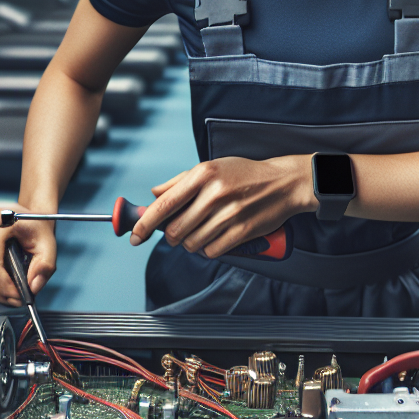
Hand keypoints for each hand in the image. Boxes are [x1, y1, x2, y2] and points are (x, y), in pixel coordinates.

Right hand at [0, 204, 56, 304]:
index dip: (4, 286)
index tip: (19, 296)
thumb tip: (33, 287)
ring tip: (17, 292)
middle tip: (20, 299)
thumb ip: (45, 265)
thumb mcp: (49, 243)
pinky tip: (8, 285)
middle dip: (3, 292)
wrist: (28, 215)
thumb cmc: (37, 225)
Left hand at [131, 155, 316, 257]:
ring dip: (191, 243)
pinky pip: (211, 251)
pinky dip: (208, 249)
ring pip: (191, 243)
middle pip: (175, 230)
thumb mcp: (212, 167)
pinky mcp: (242, 231)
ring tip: (202, 231)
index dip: (144, 225)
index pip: (164, 205)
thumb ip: (179, 181)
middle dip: (171, 236)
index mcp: (202, 174)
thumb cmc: (245, 174)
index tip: (134, 236)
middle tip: (179, 231)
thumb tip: (154, 194)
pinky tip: (215, 237)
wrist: (283, 183)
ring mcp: (229, 213)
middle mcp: (214, 193)